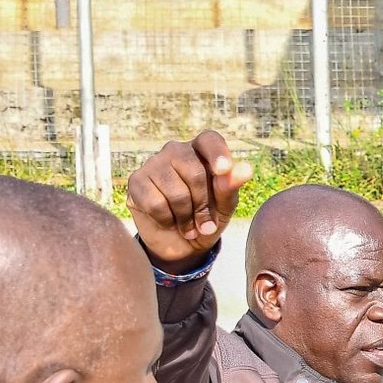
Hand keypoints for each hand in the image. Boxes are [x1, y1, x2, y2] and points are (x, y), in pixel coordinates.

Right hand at [126, 130, 252, 272]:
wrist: (182, 243)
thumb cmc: (208, 217)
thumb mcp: (225, 206)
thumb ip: (231, 186)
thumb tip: (245, 169)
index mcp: (202, 151)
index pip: (209, 140)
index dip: (217, 153)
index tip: (224, 170)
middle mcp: (176, 151)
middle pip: (194, 172)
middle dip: (203, 204)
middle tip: (205, 224)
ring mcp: (153, 164)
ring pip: (175, 191)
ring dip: (186, 217)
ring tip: (189, 227)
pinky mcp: (136, 181)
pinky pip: (155, 203)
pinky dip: (167, 220)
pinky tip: (169, 222)